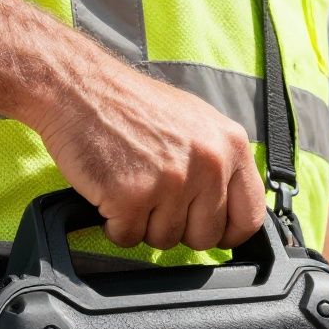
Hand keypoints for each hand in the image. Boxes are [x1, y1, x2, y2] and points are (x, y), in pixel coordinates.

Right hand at [28, 54, 266, 250]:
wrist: (80, 87)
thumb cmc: (133, 105)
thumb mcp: (196, 123)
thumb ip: (219, 164)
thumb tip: (229, 209)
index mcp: (230, 145)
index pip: (249, 215)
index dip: (228, 232)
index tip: (213, 231)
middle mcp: (209, 164)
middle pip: (205, 236)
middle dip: (179, 228)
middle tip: (156, 200)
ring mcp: (172, 182)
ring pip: (165, 240)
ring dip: (143, 224)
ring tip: (131, 186)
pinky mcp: (133, 196)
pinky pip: (128, 238)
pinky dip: (115, 224)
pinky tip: (111, 193)